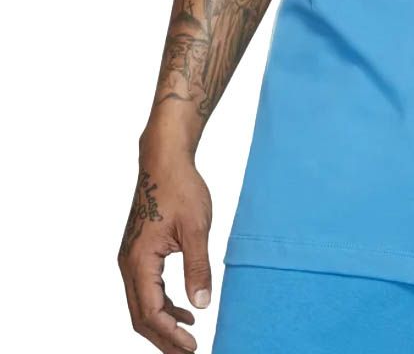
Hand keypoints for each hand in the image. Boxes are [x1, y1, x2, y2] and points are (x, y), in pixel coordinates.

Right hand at [117, 148, 212, 352]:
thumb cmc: (180, 189)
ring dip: (163, 324)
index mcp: (139, 261)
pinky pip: (146, 289)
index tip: (193, 347)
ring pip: (141, 305)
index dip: (170, 335)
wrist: (164, 161)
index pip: (150, 313)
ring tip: (189, 336)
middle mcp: (128, 264)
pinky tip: (184, 309)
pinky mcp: (137, 253)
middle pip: (141, 316)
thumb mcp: (196, 228)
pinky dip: (162, 304)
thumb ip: (198, 267)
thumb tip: (202, 305)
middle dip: (163, 339)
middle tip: (189, 353)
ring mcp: (130, 259)